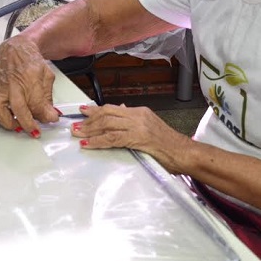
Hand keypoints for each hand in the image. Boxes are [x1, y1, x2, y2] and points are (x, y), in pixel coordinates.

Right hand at [0, 35, 58, 136]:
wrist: (15, 50)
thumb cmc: (31, 62)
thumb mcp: (46, 76)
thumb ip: (48, 97)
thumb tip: (50, 116)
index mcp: (29, 77)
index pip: (37, 101)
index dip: (45, 115)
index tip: (51, 120)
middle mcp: (12, 84)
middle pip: (18, 108)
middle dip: (27, 123)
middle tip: (35, 131)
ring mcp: (0, 88)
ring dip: (9, 123)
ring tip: (19, 126)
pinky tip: (5, 117)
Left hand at [70, 103, 193, 173]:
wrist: (185, 152)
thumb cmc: (169, 145)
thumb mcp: (151, 128)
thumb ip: (135, 121)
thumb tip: (121, 111)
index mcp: (140, 112)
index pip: (112, 108)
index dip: (95, 110)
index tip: (82, 111)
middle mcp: (138, 116)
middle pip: (106, 114)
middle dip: (88, 120)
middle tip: (75, 125)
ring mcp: (138, 126)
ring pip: (107, 124)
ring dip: (89, 130)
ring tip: (76, 134)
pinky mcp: (138, 139)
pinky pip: (113, 139)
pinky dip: (98, 141)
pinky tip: (88, 144)